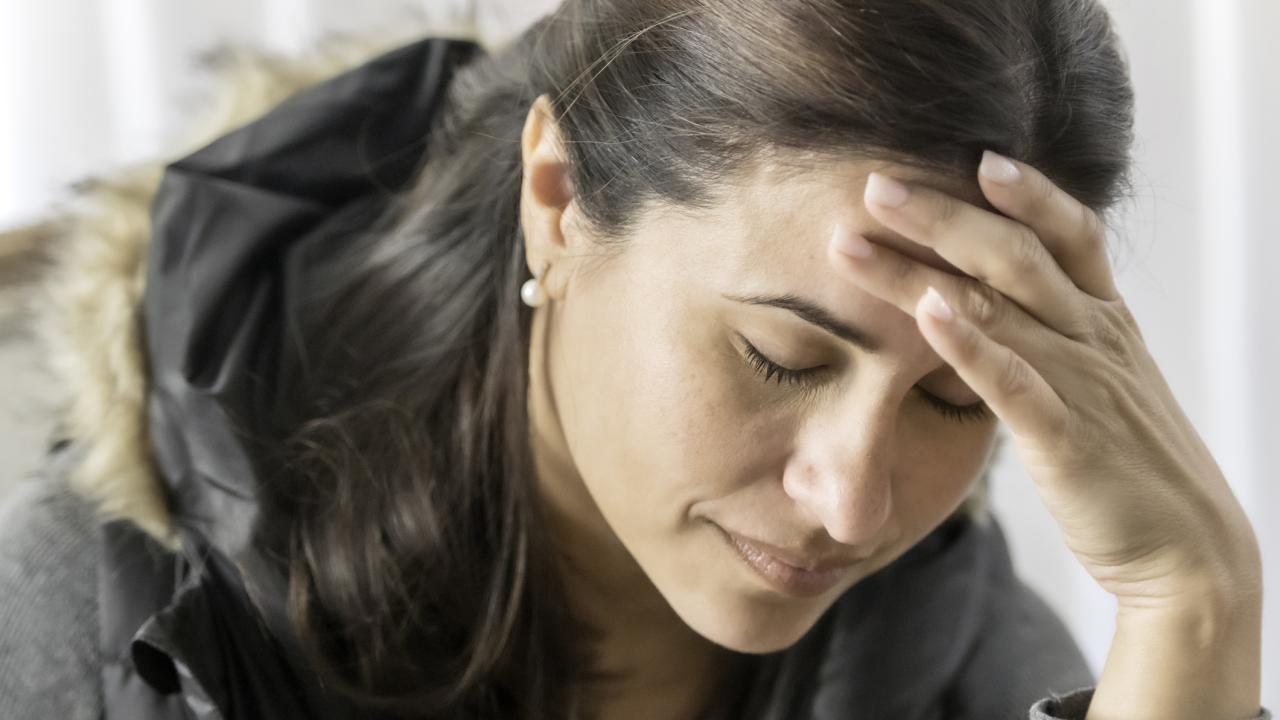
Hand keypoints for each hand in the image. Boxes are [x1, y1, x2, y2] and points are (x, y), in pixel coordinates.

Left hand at [826, 151, 1261, 611]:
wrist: (1190, 550)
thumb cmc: (1131, 464)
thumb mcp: (1100, 384)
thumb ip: (1055, 341)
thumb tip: (994, 311)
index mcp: (1105, 322)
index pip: (1070, 235)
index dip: (1028, 193)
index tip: (975, 155)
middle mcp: (1095, 339)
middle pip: (1016, 255)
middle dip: (942, 215)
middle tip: (874, 184)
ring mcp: (1081, 385)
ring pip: (997, 308)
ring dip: (918, 271)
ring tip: (853, 244)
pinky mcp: (1065, 438)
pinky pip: (1012, 382)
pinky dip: (969, 344)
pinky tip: (926, 314)